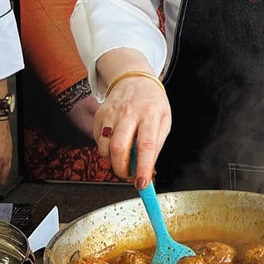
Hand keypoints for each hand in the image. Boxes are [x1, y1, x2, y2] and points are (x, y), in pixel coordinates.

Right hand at [94, 74, 170, 188]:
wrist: (134, 79)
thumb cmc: (152, 103)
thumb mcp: (164, 121)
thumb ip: (156, 145)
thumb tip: (147, 169)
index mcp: (150, 114)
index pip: (146, 146)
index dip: (143, 168)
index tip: (142, 184)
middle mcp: (129, 113)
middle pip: (119, 148)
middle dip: (122, 169)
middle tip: (129, 175)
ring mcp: (111, 114)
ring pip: (106, 148)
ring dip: (113, 161)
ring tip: (124, 157)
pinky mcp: (99, 116)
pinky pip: (99, 142)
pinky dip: (106, 150)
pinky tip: (116, 143)